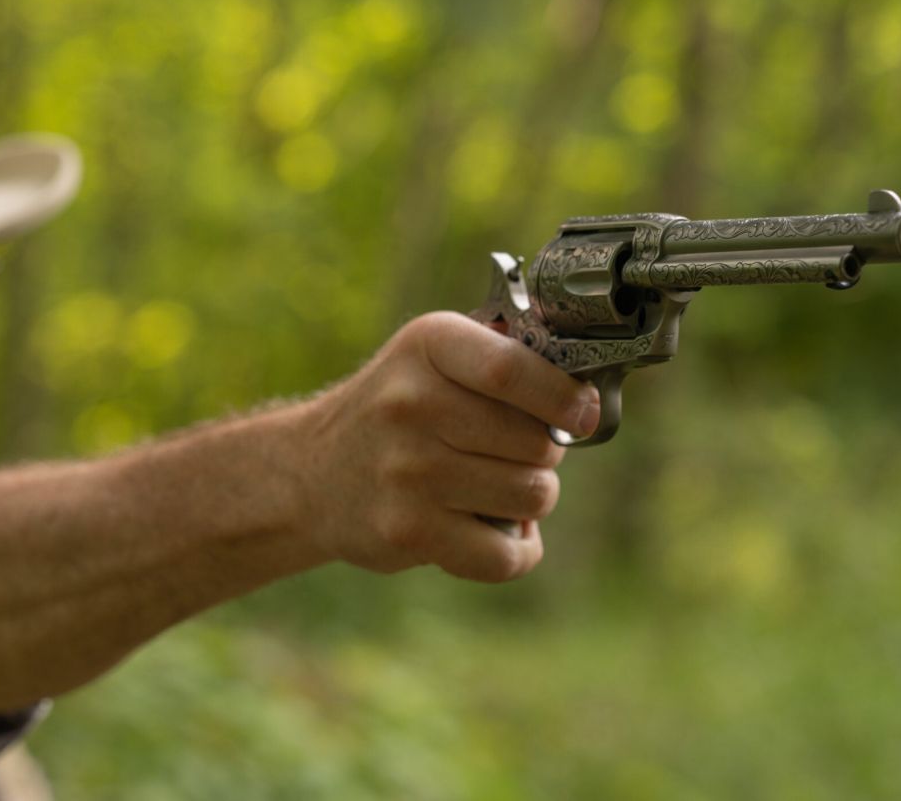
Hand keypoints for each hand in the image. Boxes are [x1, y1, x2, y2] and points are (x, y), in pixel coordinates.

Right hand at [289, 311, 599, 582]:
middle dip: (544, 455)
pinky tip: (493, 532)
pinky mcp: (406, 530)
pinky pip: (504, 555)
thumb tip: (589, 385)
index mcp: (428, 345)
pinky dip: (515, 550)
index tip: (581, 414)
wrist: (311, 472)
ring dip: (529, 499)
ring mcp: (406, 470)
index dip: (563, 398)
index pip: (512, 369)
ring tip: (495, 489)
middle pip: (535, 443)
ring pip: (531, 496)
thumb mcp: (432, 357)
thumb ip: (503, 354)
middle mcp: (411, 404)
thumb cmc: (397, 411)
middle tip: (513, 455)